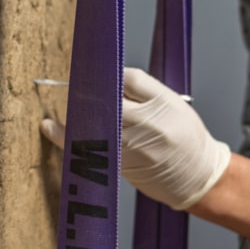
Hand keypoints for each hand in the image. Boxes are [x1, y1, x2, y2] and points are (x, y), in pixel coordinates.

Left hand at [38, 66, 230, 210]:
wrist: (199, 177)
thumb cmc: (188, 138)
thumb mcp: (173, 103)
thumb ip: (142, 88)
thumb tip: (110, 77)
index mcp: (160, 105)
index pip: (126, 79)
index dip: (106, 74)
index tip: (91, 71)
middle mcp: (144, 126)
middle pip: (105, 102)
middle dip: (84, 94)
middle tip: (68, 87)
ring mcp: (132, 148)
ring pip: (93, 126)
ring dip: (71, 117)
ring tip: (51, 116)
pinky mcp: (122, 167)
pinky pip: (91, 150)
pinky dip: (70, 139)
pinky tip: (53, 130)